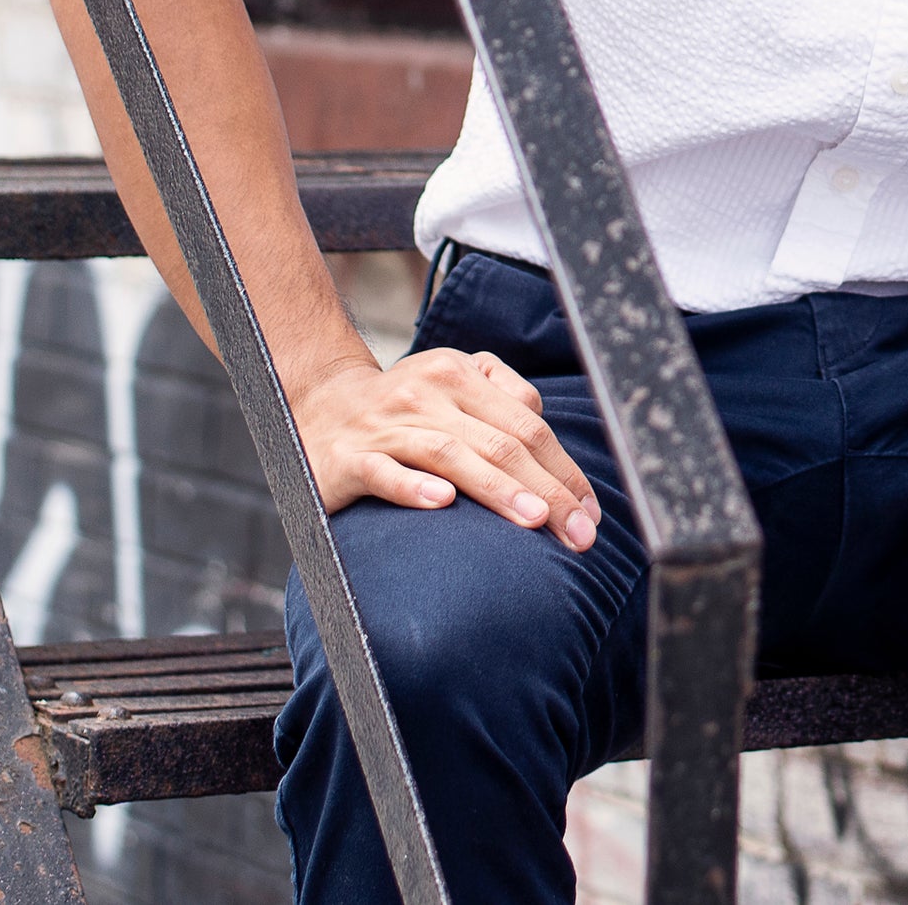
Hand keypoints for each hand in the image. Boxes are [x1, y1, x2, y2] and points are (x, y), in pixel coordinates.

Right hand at [294, 347, 600, 547]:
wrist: (317, 405)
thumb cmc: (404, 405)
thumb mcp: (454, 382)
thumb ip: (504, 398)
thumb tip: (550, 436)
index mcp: (460, 375)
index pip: (527, 424)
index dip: (564, 469)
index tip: (590, 513)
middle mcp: (426, 394)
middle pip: (499, 441)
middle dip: (547, 489)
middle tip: (579, 533)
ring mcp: (386, 425)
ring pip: (451, 454)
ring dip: (496, 487)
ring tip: (534, 519)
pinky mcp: (349, 459)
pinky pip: (384, 472)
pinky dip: (413, 487)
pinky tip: (442, 504)